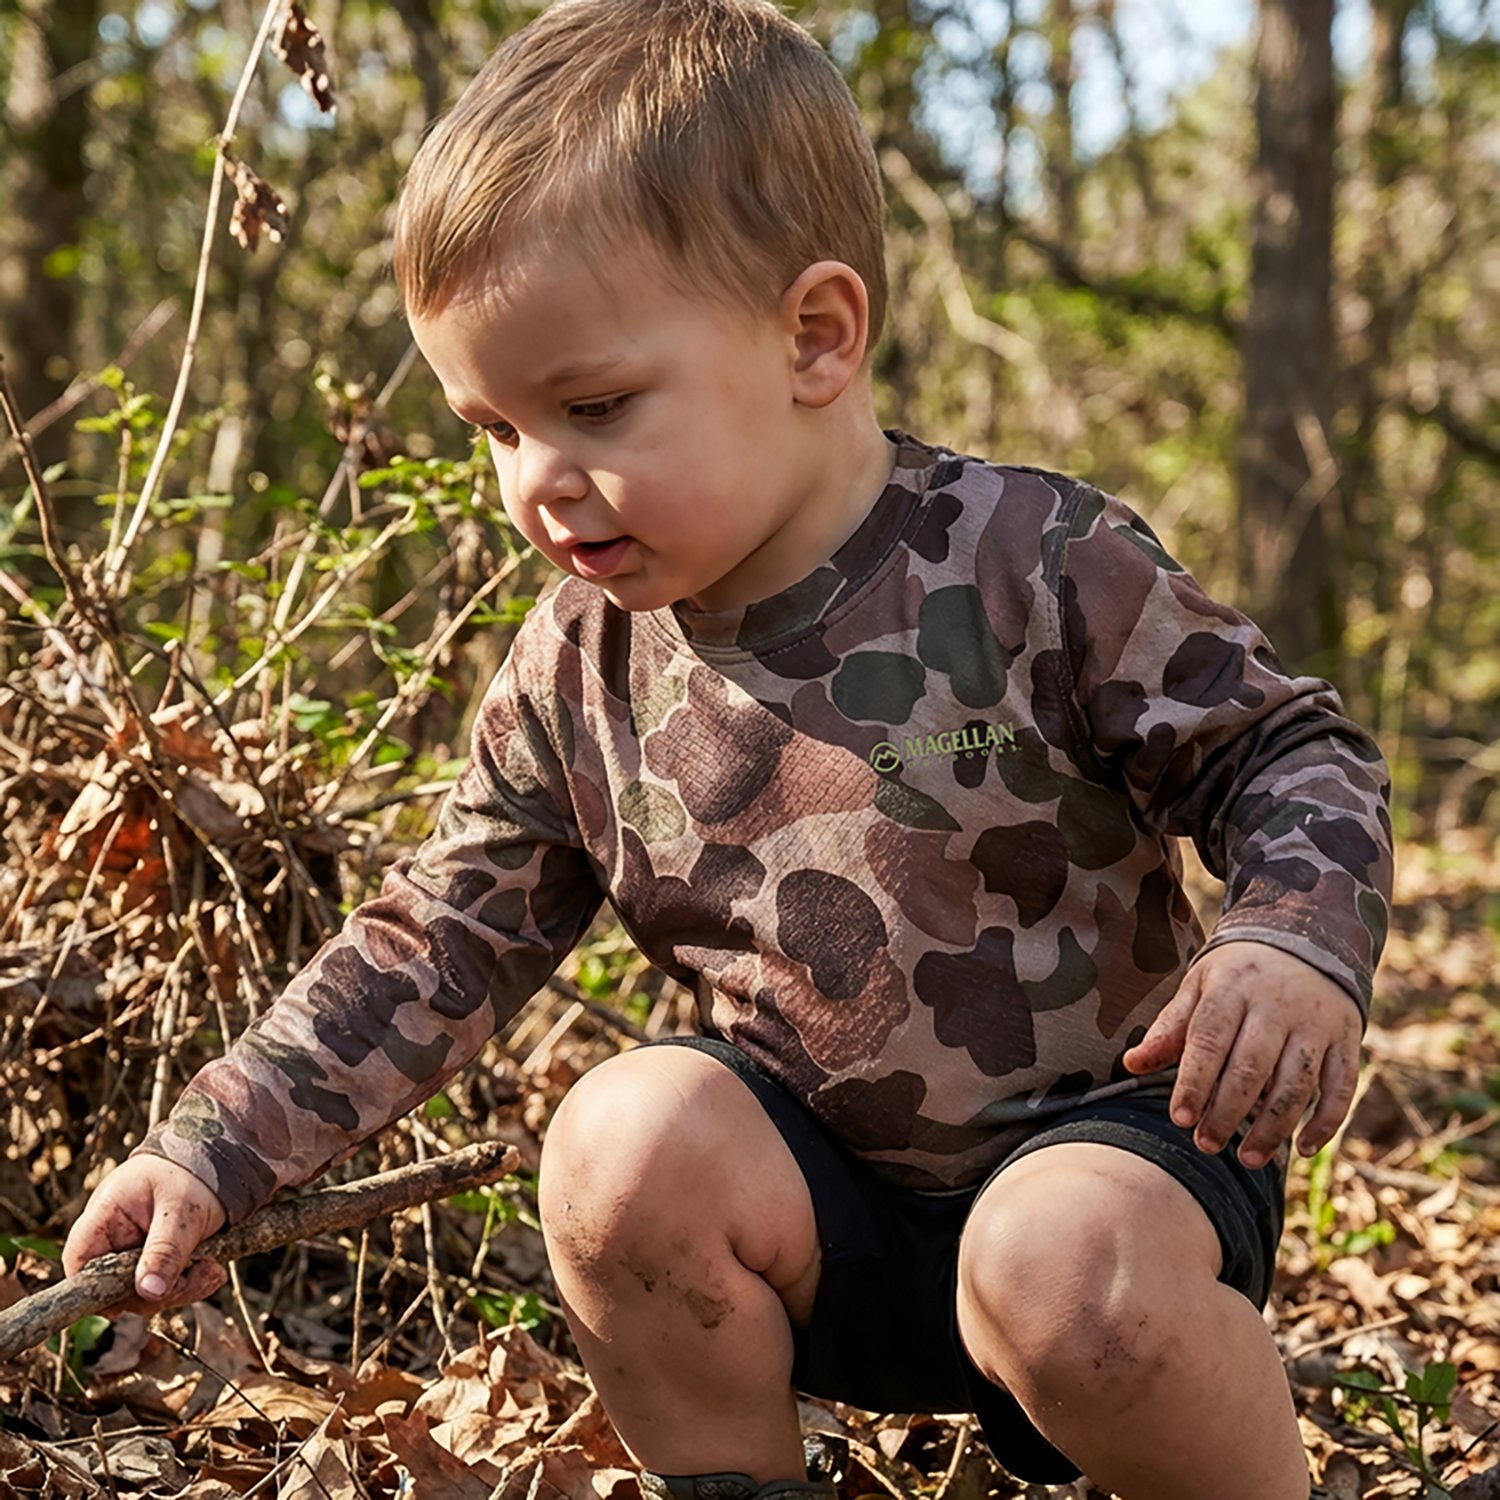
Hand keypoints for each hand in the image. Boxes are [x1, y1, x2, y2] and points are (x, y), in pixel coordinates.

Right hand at [62, 1155, 228, 1317]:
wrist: (220, 1157)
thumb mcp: (182, 1209)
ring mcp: (134, 1249)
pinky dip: (189, 1283)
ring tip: (212, 1272)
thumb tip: (148, 1293)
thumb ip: (165, 1250)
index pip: (78, 1259)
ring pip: (142, 1291)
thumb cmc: (193, 1173)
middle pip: (113, 1286)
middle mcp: (114, 1235)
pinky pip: (164, 1285)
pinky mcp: (157, 1258)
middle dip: (155, 1293)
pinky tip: (213, 1272)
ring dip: (179, 1289)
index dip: (92, 1290)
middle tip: (198, 1278)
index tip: (123, 1307)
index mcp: (106, 1214)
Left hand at [1121, 941, 1361, 1170]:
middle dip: (1227, 1112)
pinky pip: (1340, 1086)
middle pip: (1252, 1067)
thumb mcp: (1199, 986)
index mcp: (1232, 988)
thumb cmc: (1238, 973)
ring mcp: (1316, 1023)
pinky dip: (1326, 1121)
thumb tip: (1131, 1064)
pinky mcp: (1346, 1039)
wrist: (1304, 938)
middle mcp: (1277, 1005)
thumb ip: (1169, 1028)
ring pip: (1296, 1083)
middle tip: (1206, 1144)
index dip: (1194, 1082)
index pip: (1210, 1039)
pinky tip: (1303, 1148)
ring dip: (1273, 1126)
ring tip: (1248, 1158)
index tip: (1180, 1119)